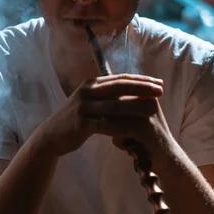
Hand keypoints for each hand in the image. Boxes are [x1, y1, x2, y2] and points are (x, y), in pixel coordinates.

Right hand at [36, 74, 165, 157]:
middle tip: (160, 91)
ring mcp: (83, 107)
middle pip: (119, 87)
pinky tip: (134, 130)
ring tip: (151, 111)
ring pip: (114, 106)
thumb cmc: (78, 118)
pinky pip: (104, 125)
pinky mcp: (81, 123)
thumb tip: (132, 89)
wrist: (53, 135)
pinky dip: (119, 127)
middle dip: (142, 89)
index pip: (121, 78)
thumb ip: (108, 94)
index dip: (141, 80)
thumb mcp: (91, 101)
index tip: (159, 83)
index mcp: (92, 83)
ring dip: (135, 108)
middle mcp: (87, 91)